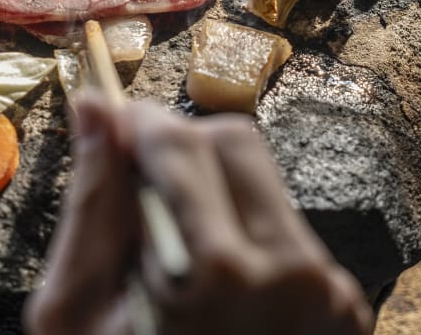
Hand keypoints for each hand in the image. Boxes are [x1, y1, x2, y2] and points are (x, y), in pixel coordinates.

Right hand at [25, 95, 372, 334]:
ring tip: (174, 253)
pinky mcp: (344, 306)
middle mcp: (291, 271)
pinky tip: (212, 286)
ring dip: (211, 194)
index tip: (111, 127)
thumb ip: (92, 204)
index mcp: (217, 272)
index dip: (138, 126)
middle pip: (233, 143)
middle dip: (178, 150)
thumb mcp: (75, 313)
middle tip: (136, 190)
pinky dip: (243, 235)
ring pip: (264, 181)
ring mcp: (328, 291)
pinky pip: (286, 230)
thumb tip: (95, 108)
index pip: (181, 141)